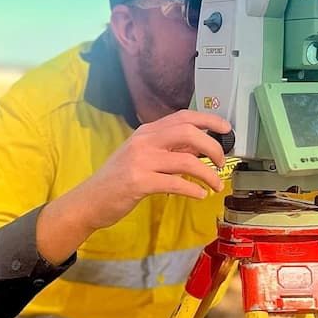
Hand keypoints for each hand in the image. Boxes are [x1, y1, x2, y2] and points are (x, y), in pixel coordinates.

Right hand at [36, 111, 227, 263]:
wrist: (89, 201)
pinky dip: (193, 190)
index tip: (227, 130)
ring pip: (187, 161)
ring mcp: (141, 161)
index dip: (209, 120)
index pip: (184, 116)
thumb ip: (169, 150)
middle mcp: (144, 141)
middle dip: (213, 147)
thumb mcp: (142, 157)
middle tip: (222, 163)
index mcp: (147, 132)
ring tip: (217, 186)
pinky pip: (175, 184)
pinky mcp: (139, 183)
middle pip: (189, 133)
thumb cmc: (118, 180)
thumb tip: (200, 149)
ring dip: (208, 174)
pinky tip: (200, 196)